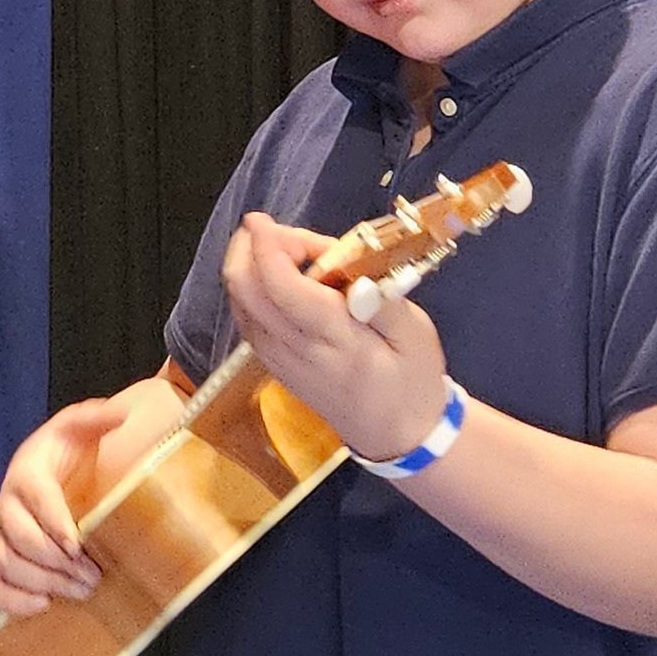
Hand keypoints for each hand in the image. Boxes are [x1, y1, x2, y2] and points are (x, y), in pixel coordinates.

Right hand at [0, 400, 121, 616]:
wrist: (53, 470)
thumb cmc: (68, 452)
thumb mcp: (80, 428)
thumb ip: (97, 418)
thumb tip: (121, 414)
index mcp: (28, 471)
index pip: (36, 498)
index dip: (53, 522)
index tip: (77, 544)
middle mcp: (9, 505)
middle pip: (19, 538)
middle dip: (55, 561)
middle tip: (93, 575)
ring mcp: (3, 536)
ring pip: (8, 565)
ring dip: (43, 582)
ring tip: (81, 591)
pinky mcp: (4, 560)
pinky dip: (12, 600)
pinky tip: (43, 605)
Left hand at [222, 211, 451, 463]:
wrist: (397, 435)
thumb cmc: (412, 380)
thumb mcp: (416, 336)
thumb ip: (383, 300)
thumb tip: (351, 274)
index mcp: (334, 340)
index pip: (283, 288)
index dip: (266, 249)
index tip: (260, 220)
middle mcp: (294, 349)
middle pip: (245, 290)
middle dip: (249, 249)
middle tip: (286, 236)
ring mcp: (277, 359)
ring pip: (241, 303)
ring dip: (251, 267)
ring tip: (293, 255)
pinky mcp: (273, 364)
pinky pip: (248, 318)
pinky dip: (253, 288)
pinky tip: (282, 279)